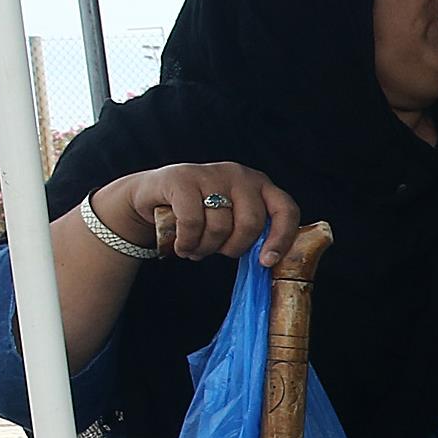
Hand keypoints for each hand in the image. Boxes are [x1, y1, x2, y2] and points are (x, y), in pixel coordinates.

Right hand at [89, 163, 302, 266]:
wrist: (151, 195)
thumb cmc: (199, 213)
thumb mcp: (231, 219)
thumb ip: (251, 232)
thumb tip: (267, 263)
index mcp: (260, 185)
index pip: (286, 210)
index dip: (281, 238)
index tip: (266, 262)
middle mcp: (240, 175)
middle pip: (251, 224)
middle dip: (233, 248)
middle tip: (217, 253)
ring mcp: (211, 173)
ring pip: (220, 226)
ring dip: (205, 249)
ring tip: (195, 250)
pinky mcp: (182, 178)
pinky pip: (193, 223)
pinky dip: (187, 242)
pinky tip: (182, 246)